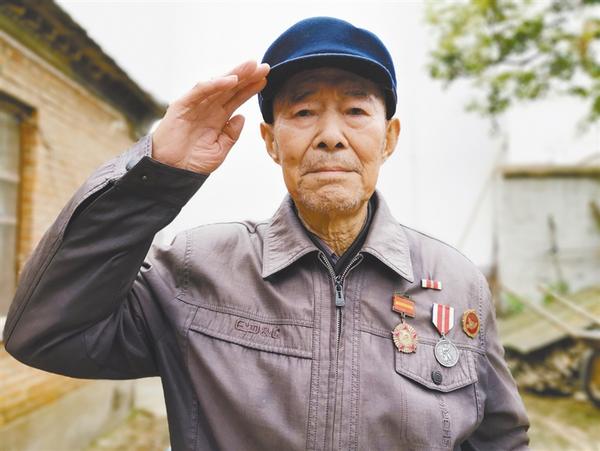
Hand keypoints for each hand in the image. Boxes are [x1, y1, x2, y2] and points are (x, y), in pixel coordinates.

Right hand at [151, 60, 269, 173]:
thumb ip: (231, 134)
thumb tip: (242, 117)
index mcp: (217, 118)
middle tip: (265, 66)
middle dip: (247, 77)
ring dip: (235, 74)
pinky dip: (215, 84)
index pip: (237, 98)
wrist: (171, 171)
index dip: (251, 89)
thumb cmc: (193, 161)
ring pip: (218, 85)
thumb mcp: (220, 149)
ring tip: (251, 66)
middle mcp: (207, 108)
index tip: (266, 80)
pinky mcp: (182, 105)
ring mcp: (195, 105)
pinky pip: (201, 91)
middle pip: (230, 88)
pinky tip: (231, 79)